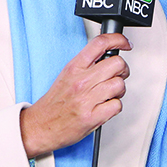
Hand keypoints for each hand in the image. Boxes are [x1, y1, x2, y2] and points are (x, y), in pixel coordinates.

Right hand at [20, 33, 130, 157]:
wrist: (41, 126)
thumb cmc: (55, 103)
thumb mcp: (67, 75)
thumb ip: (86, 65)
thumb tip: (108, 57)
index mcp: (74, 68)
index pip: (100, 43)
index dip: (118, 40)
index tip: (125, 43)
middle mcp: (81, 81)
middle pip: (117, 64)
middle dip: (123, 70)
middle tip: (118, 76)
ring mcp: (87, 99)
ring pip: (120, 84)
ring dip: (119, 90)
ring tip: (109, 94)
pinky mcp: (92, 117)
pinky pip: (117, 105)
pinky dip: (115, 106)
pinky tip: (105, 107)